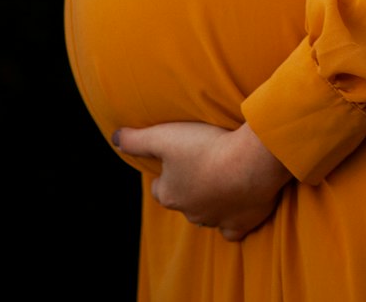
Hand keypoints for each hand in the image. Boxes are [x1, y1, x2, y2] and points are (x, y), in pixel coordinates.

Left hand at [112, 120, 290, 240]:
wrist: (250, 163)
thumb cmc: (206, 148)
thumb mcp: (163, 135)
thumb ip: (136, 139)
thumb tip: (115, 138)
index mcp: (169, 194)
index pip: (159, 187)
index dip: (166, 172)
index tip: (177, 157)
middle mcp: (190, 213)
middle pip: (183, 200)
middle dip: (189, 186)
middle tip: (202, 161)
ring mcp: (216, 221)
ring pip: (207, 214)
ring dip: (211, 198)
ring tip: (222, 176)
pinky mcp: (241, 224)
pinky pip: (232, 230)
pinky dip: (233, 219)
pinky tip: (239, 205)